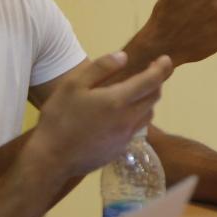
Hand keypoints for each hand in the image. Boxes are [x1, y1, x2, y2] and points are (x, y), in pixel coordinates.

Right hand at [29, 51, 173, 177]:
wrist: (51, 159)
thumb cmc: (59, 118)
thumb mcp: (73, 85)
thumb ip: (100, 68)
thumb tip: (124, 57)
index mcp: (118, 100)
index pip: (152, 80)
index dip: (162, 68)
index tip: (166, 59)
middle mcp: (129, 119)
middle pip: (154, 97)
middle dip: (156, 82)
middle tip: (149, 72)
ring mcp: (127, 136)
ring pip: (148, 113)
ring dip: (148, 100)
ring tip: (136, 92)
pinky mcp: (121, 149)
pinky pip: (137, 128)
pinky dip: (136, 116)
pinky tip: (121, 114)